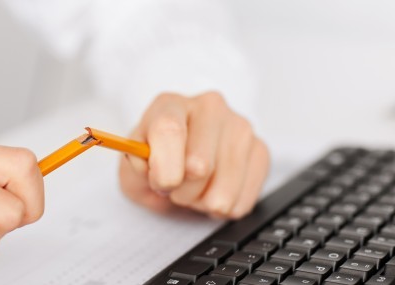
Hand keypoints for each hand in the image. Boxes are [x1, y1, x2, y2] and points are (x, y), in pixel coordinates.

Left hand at [119, 92, 269, 218]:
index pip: (169, 130)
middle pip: (199, 166)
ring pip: (223, 191)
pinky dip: (224, 208)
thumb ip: (135, 163)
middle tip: (175, 187)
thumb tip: (148, 166)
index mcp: (171, 105)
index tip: (160, 184)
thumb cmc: (155, 161)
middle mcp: (210, 108)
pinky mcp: (261, 151)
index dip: (163, 168)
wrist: (178, 163)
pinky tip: (214, 190)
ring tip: (195, 189)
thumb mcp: (133, 163)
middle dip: (181, 191)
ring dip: (202, 203)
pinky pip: (242, 201)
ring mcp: (240, 127)